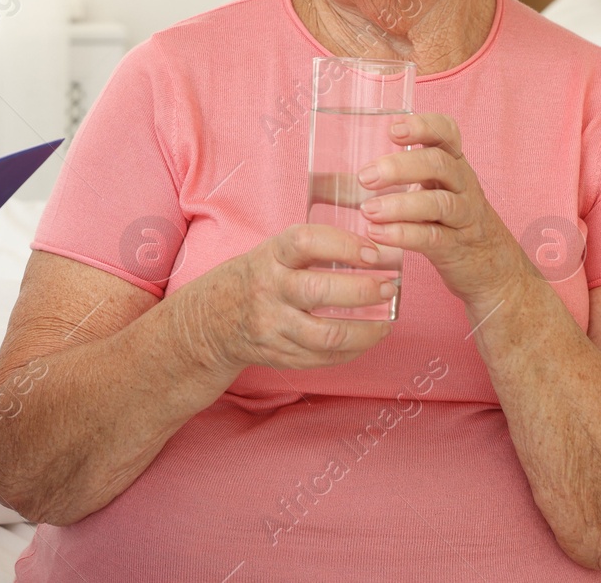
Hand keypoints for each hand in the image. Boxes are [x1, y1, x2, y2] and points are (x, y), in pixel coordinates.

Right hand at [172, 223, 394, 373]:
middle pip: (320, 291)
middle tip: (388, 287)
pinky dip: (354, 349)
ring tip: (387, 321)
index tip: (374, 252)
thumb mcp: (273, 253)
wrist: (211, 320)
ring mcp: (273, 326)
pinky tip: (368, 337)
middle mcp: (269, 290)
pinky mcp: (280, 354)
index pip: (306, 242)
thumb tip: (375, 249)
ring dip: (366, 330)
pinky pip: (324, 357)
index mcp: (269, 256)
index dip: (344, 245)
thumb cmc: (256, 278)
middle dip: (363, 290)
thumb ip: (313, 250)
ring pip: (327, 334)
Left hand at [355, 112, 531, 307]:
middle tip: (365, 177)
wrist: (493, 268)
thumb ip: (388, 180)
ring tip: (367, 210)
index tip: (393, 130)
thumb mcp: (427, 191)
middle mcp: (462, 185)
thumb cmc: (448, 222)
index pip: (447, 133)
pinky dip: (404, 234)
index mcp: (452, 164)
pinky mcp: (458, 248)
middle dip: (400, 167)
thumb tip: (326, 178)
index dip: (423, 126)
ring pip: (439, 203)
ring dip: (400, 204)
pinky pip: (434, 238)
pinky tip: (378, 233)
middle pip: (439, 164)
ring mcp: (465, 217)